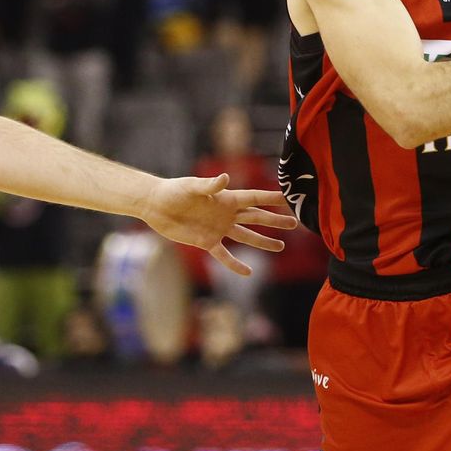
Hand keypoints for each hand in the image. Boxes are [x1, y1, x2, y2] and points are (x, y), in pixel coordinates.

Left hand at [141, 173, 297, 275]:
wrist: (156, 205)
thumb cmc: (174, 191)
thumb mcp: (192, 186)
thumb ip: (210, 185)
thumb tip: (226, 178)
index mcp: (226, 198)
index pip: (254, 198)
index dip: (272, 198)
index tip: (290, 198)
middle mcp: (226, 214)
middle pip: (256, 217)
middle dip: (275, 220)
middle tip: (294, 223)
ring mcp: (218, 229)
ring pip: (246, 236)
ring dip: (263, 242)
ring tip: (280, 247)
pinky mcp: (206, 242)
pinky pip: (224, 255)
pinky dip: (235, 264)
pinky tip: (248, 272)